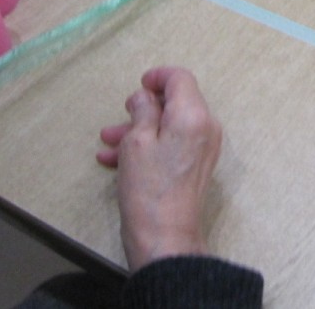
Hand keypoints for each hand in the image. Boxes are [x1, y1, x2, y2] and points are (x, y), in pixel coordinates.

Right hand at [97, 67, 222, 270]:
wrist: (165, 237)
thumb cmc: (148, 188)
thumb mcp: (136, 141)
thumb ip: (143, 110)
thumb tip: (145, 97)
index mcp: (194, 115)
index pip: (181, 79)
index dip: (158, 77)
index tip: (139, 85)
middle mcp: (206, 128)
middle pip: (176, 102)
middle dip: (144, 108)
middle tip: (119, 116)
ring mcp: (204, 148)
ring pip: (170, 126)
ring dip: (140, 129)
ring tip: (109, 142)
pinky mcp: (197, 166)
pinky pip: (173, 145)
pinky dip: (149, 146)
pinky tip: (116, 160)